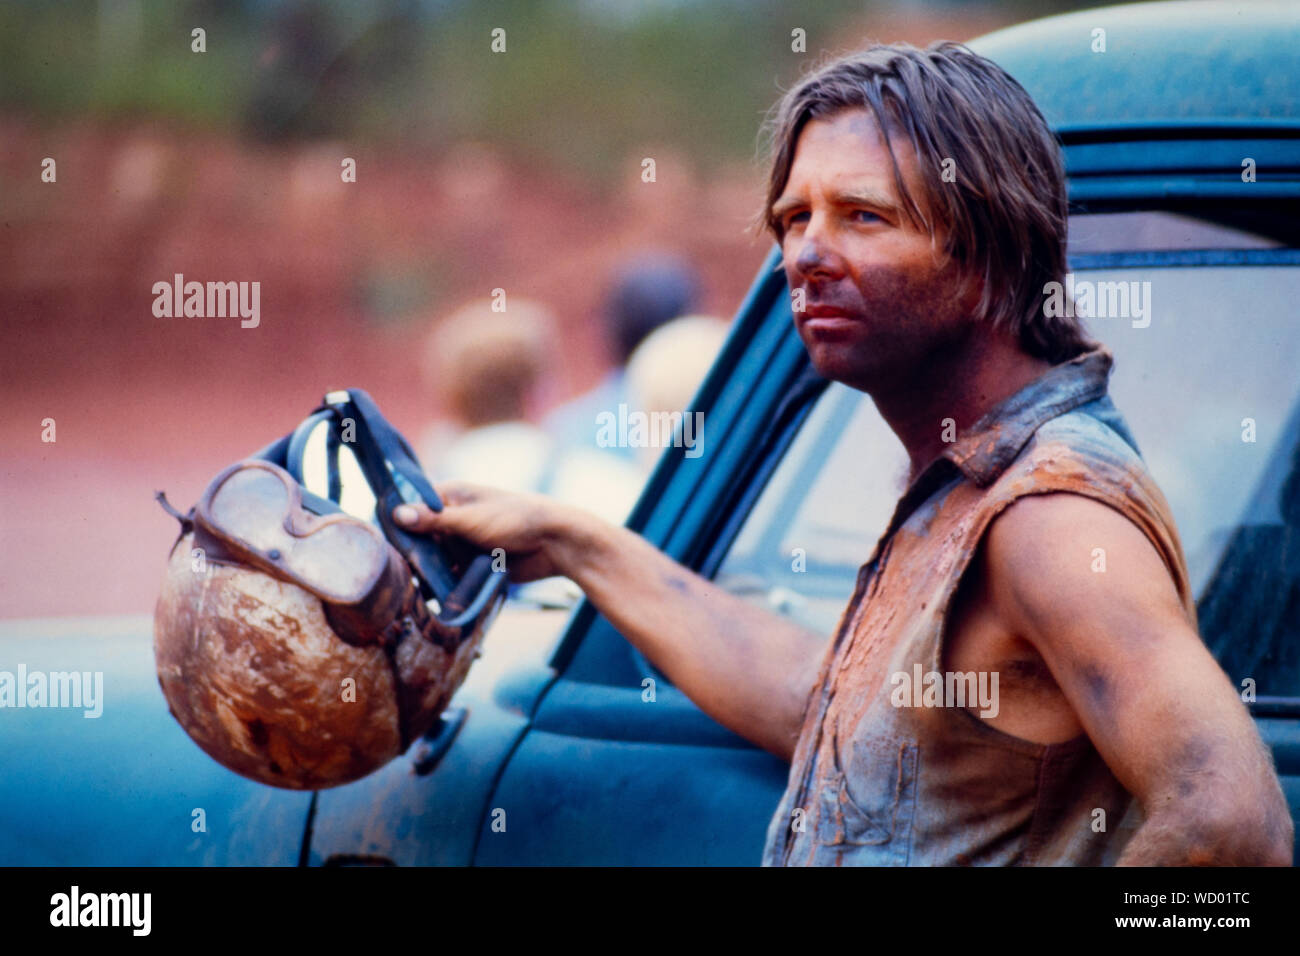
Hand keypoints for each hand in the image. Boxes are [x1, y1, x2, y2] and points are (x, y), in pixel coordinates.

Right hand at [392, 480, 585, 582]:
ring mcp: (463, 542)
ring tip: (408, 587)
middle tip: (393, 570)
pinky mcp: (473, 564)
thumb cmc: (517, 519)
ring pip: (434, 558)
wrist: (556, 544)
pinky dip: (443, 584)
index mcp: (451, 496)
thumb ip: (434, 519)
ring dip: (426, 571)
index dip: (397, 521)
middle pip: (420, 536)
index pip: (412, 505)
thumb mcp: (471, 519)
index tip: (379, 539)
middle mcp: (454, 517)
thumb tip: (397, 514)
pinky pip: (450, 575)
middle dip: (410, 553)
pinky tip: (429, 597)